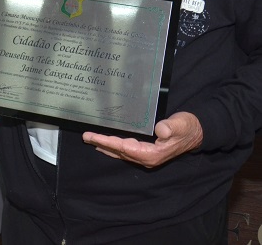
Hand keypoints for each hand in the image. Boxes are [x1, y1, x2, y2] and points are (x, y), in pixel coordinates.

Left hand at [82, 111, 202, 167]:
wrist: (197, 132)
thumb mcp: (182, 124)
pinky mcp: (147, 152)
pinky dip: (114, 147)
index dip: (108, 142)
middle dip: (102, 144)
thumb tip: (161, 130)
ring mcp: (146, 157)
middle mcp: (147, 158)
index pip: (125, 147)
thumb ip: (172, 127)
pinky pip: (126, 151)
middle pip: (119, 151)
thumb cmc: (188, 127)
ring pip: (121, 153)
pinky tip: (106, 145)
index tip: (93, 137)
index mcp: (152, 153)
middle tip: (85, 137)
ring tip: (91, 141)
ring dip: (106, 147)